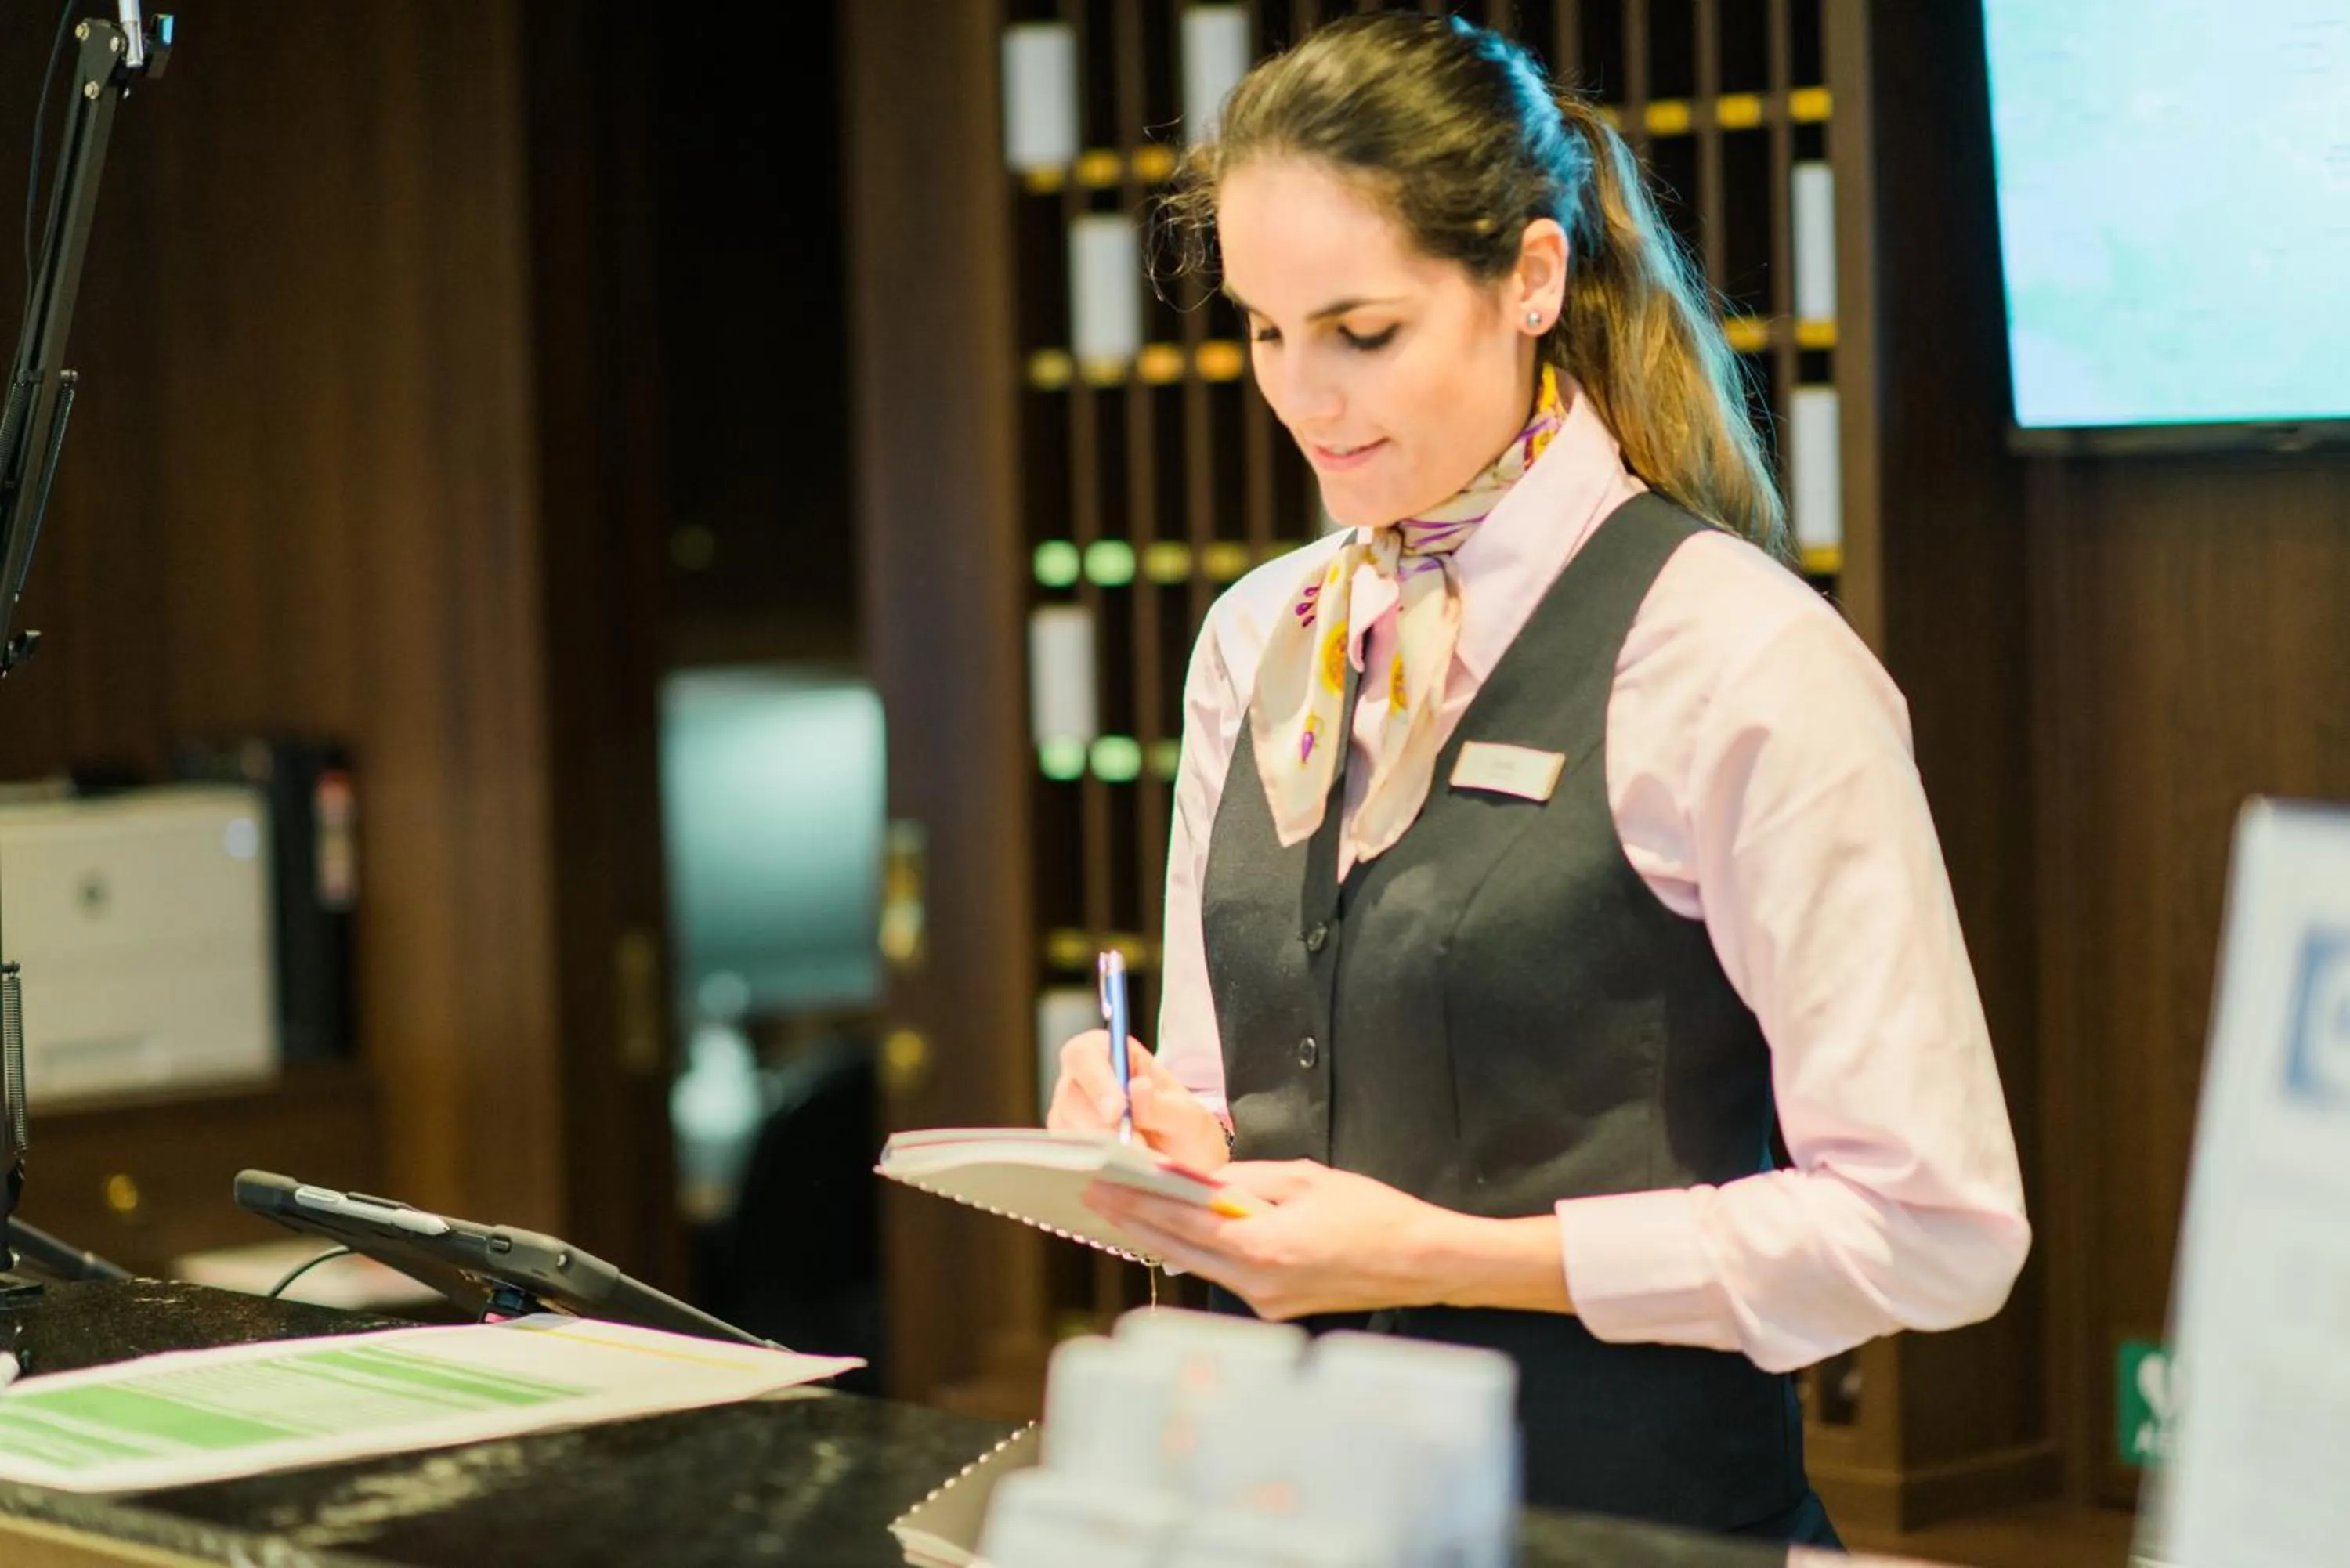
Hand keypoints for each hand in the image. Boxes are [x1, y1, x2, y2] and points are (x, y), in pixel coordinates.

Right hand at [1046, 1031, 1230, 1173]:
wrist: (1187, 1168)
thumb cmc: (1186, 1132)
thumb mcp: (1189, 1118)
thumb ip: (1164, 1106)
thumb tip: (1136, 1089)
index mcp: (1113, 1055)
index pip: (1084, 1053)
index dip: (1095, 1079)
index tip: (1118, 1111)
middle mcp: (1084, 1082)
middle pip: (1070, 1095)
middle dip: (1101, 1125)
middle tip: (1136, 1148)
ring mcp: (1071, 1115)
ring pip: (1065, 1129)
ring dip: (1100, 1149)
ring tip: (1138, 1160)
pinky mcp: (1069, 1148)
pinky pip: (1067, 1156)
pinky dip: (1092, 1166)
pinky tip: (1119, 1172)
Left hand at [1084, 1159, 1469, 1320]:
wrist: (1421, 1262)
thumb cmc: (1374, 1216)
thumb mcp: (1305, 1178)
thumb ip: (1247, 1179)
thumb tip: (1204, 1180)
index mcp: (1263, 1248)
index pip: (1184, 1222)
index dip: (1139, 1202)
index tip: (1104, 1186)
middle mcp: (1258, 1284)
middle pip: (1182, 1248)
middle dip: (1138, 1221)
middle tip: (1098, 1198)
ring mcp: (1267, 1304)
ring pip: (1202, 1264)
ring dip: (1167, 1237)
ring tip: (1130, 1211)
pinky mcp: (1278, 1309)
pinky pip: (1229, 1274)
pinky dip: (1203, 1251)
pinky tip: (1184, 1232)